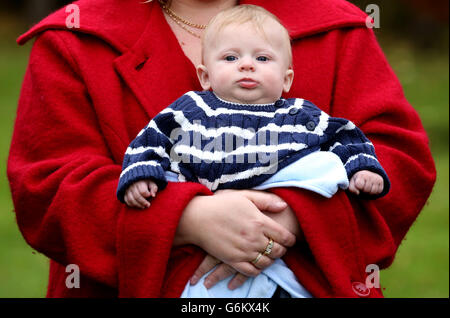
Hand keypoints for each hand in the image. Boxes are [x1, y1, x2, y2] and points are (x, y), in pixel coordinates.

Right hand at [124, 179, 157, 208]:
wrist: (135, 177)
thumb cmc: (145, 181)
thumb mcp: (151, 182)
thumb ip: (154, 188)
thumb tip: (153, 195)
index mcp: (140, 182)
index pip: (143, 191)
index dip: (147, 195)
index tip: (150, 195)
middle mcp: (132, 186)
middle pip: (137, 196)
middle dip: (143, 202)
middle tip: (148, 205)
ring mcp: (127, 190)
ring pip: (131, 199)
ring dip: (137, 205)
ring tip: (143, 207)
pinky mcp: (125, 193)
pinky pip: (126, 201)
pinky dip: (131, 205)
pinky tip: (137, 206)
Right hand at [176, 189, 295, 278]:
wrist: (197, 217)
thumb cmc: (220, 204)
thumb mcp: (244, 196)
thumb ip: (266, 200)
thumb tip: (284, 206)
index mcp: (259, 221)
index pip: (284, 236)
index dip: (290, 240)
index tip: (290, 239)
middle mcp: (254, 238)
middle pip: (278, 251)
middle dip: (282, 250)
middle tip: (280, 247)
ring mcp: (243, 251)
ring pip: (267, 262)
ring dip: (271, 260)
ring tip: (269, 254)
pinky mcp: (233, 260)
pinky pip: (252, 271)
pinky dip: (258, 270)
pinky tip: (257, 263)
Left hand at [349, 170, 383, 194]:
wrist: (366, 172)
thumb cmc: (358, 179)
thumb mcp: (352, 182)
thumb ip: (352, 189)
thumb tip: (358, 193)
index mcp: (361, 175)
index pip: (359, 185)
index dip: (358, 187)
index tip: (358, 184)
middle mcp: (370, 175)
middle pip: (366, 190)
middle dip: (363, 190)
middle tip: (363, 185)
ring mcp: (376, 178)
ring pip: (373, 191)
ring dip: (369, 192)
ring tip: (367, 187)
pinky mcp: (381, 181)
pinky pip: (379, 191)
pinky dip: (375, 192)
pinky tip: (372, 187)